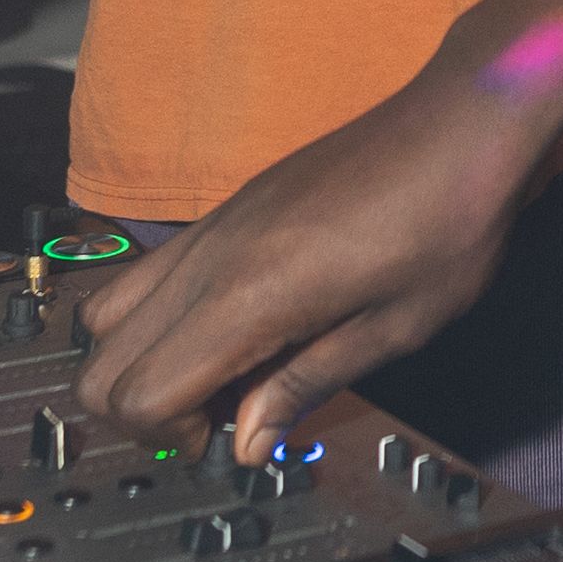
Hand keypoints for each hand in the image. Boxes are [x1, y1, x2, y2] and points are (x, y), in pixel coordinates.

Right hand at [69, 68, 559, 440]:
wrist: (463, 120)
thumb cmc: (449, 221)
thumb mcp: (396, 326)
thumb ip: (307, 384)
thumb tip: (247, 441)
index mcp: (249, 296)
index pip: (141, 395)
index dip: (175, 440)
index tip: (234, 439)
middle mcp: (210, 258)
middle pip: (99, 365)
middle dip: (145, 412)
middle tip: (223, 418)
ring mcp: (210, 228)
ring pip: (105, 315)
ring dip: (144, 363)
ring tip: (223, 377)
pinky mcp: (224, 212)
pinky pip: (149, 275)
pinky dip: (163, 322)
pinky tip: (235, 331)